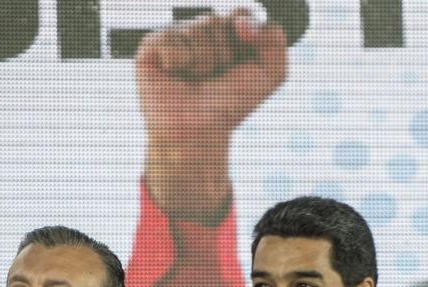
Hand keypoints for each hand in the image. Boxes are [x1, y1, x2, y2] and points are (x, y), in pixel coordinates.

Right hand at [136, 10, 287, 222]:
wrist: (200, 132)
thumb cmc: (229, 104)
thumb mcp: (270, 75)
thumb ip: (275, 41)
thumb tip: (242, 21)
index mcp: (227, 33)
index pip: (241, 13)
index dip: (247, 31)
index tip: (243, 56)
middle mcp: (200, 31)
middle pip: (218, 22)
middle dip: (223, 56)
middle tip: (214, 78)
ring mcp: (176, 36)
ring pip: (197, 31)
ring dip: (203, 64)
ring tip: (195, 80)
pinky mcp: (152, 45)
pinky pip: (172, 40)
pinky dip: (179, 62)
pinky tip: (175, 76)